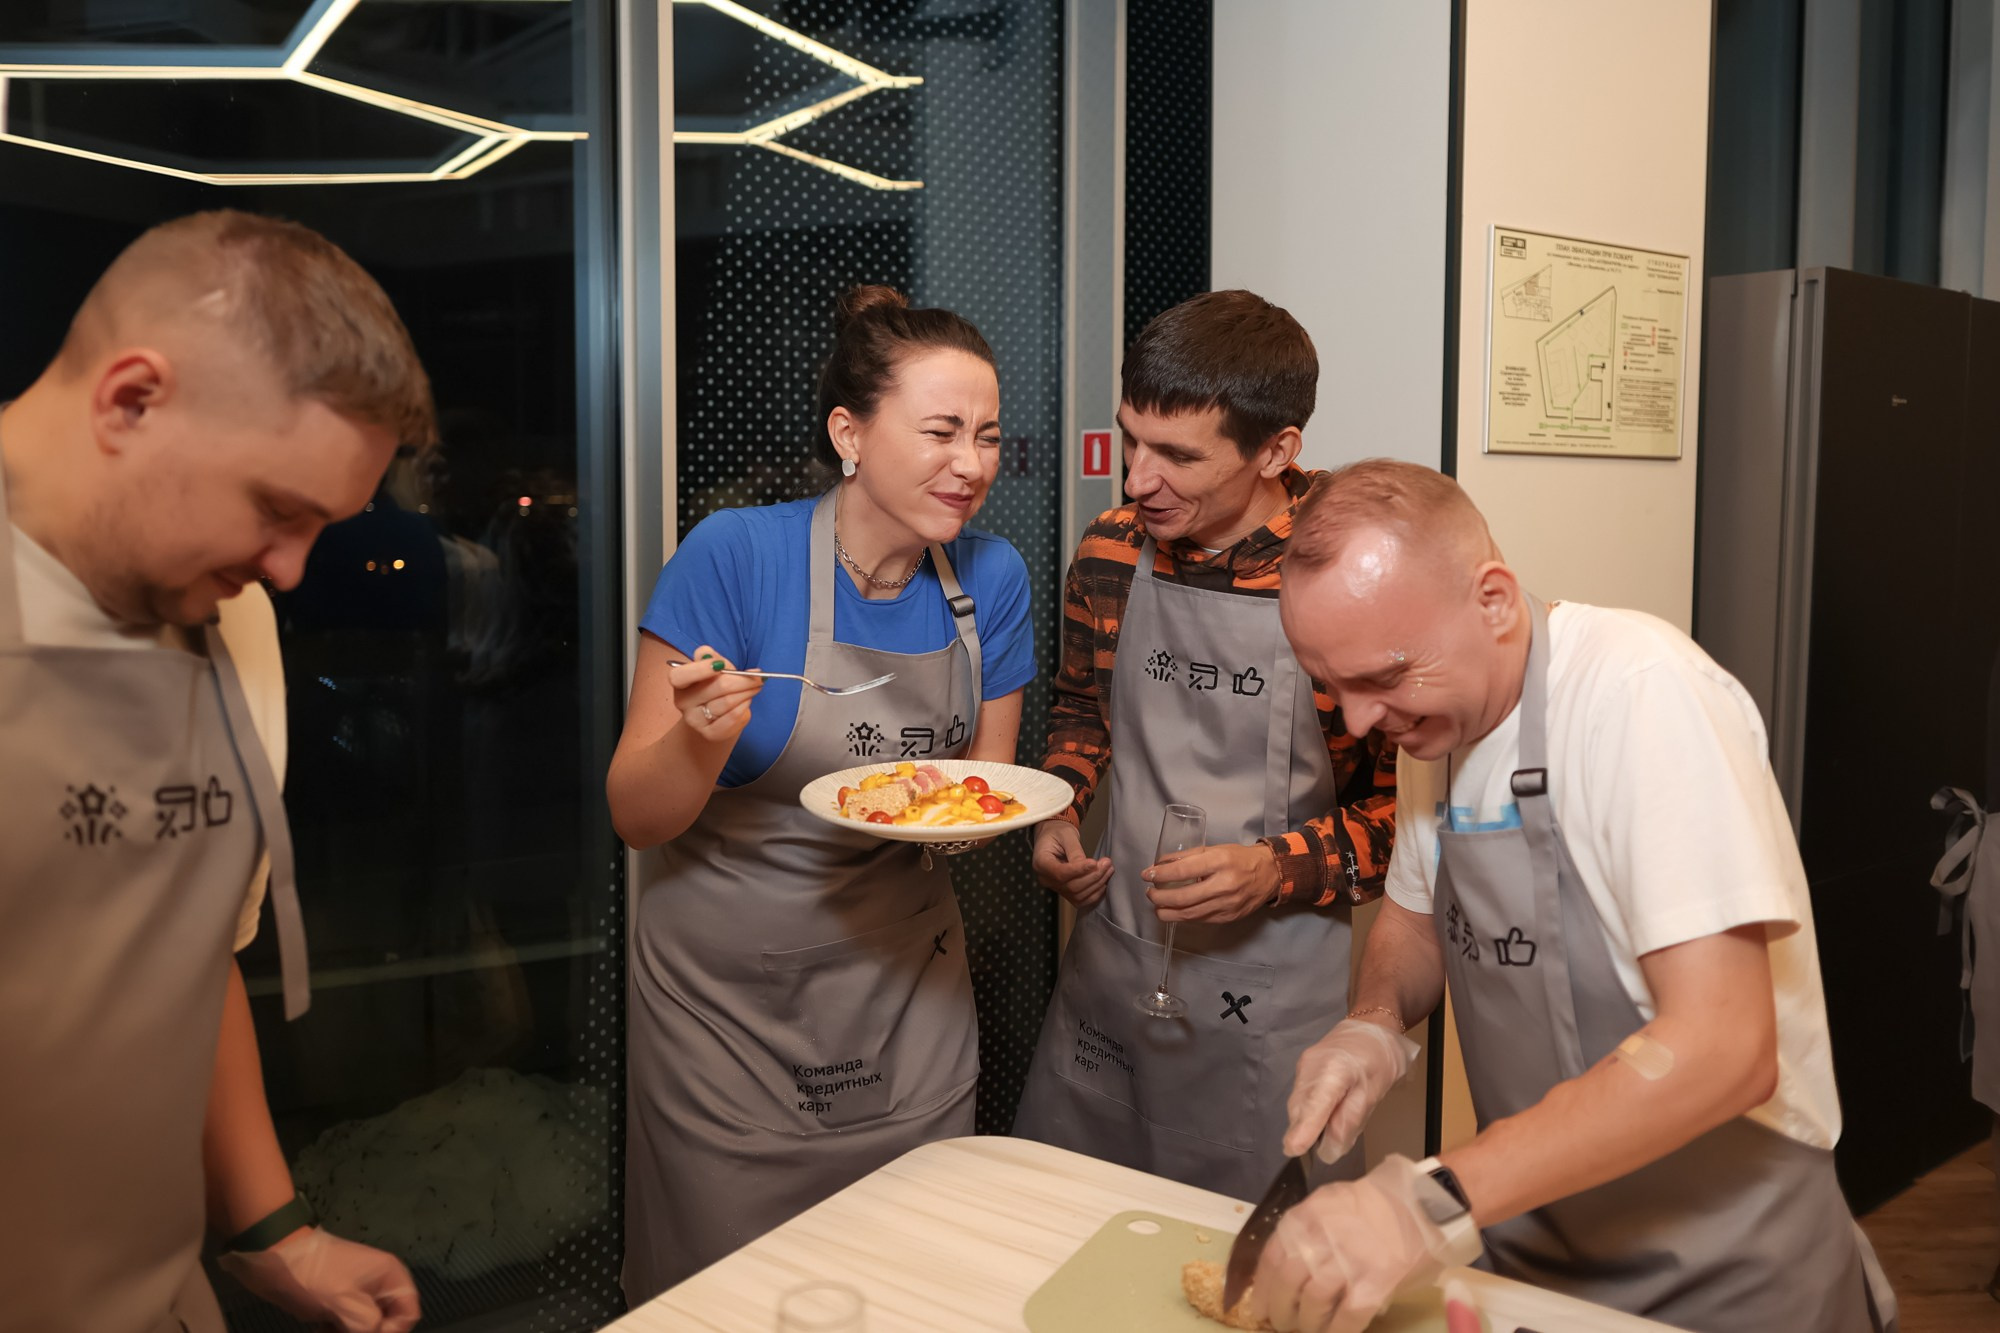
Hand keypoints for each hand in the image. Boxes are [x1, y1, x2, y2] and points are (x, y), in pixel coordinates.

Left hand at [220, 1227, 420, 1332]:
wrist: (276, 1256)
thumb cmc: (315, 1277)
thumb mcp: (345, 1304)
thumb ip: (369, 1326)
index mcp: (390, 1277)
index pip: (409, 1313)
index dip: (393, 1331)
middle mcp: (380, 1284)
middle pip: (389, 1321)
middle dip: (370, 1332)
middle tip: (342, 1332)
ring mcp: (359, 1293)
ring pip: (368, 1326)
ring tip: (329, 1331)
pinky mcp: (341, 1301)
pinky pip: (350, 1325)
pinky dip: (339, 1331)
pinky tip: (322, 1330)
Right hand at [669, 645, 761, 743]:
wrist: (713, 717)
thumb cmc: (713, 686)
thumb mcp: (712, 667)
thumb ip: (712, 657)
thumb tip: (717, 660)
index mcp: (680, 683)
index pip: (679, 676)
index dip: (700, 669)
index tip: (721, 664)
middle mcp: (683, 702)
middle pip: (717, 687)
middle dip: (743, 679)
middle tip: (759, 676)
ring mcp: (695, 720)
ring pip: (728, 702)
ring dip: (748, 692)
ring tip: (756, 687)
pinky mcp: (710, 733)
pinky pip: (733, 717)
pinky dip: (745, 707)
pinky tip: (747, 702)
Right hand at [1031, 820, 1112, 907]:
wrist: (1053, 837)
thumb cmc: (1058, 833)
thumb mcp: (1066, 835)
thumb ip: (1075, 851)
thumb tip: (1089, 866)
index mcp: (1041, 863)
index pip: (1060, 873)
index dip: (1078, 870)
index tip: (1094, 863)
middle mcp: (1046, 879)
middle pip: (1071, 887)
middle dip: (1092, 877)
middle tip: (1107, 863)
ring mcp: (1055, 888)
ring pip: (1078, 895)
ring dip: (1097, 885)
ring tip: (1108, 869)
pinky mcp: (1065, 892)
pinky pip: (1081, 900)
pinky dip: (1094, 894)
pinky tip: (1103, 882)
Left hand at [1143, 843, 1280, 923]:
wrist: (1270, 874)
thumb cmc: (1239, 858)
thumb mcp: (1214, 849)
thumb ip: (1187, 856)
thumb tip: (1160, 863)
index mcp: (1220, 862)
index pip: (1183, 871)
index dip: (1161, 874)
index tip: (1146, 875)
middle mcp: (1224, 885)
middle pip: (1183, 897)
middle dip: (1160, 897)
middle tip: (1150, 893)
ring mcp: (1227, 905)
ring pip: (1189, 914)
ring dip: (1167, 911)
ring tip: (1157, 905)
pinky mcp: (1228, 918)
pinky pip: (1200, 920)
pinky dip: (1183, 916)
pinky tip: (1175, 911)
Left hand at [1249, 1155, 1481, 1332]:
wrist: (1424, 1204)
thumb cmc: (1375, 1205)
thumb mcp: (1330, 1205)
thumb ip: (1306, 1232)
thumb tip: (1287, 1267)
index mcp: (1305, 1219)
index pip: (1270, 1259)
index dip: (1263, 1290)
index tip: (1259, 1308)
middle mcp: (1320, 1240)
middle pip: (1288, 1284)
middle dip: (1282, 1311)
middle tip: (1284, 1324)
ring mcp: (1347, 1262)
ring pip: (1314, 1304)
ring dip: (1308, 1324)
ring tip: (1309, 1330)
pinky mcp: (1375, 1283)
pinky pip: (1347, 1318)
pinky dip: (1338, 1332)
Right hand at [1281, 1018, 1419, 1161]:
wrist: (1371, 1025)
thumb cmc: (1379, 1059)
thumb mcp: (1374, 1094)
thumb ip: (1350, 1121)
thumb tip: (1329, 1150)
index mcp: (1333, 1071)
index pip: (1313, 1105)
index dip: (1303, 1130)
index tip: (1294, 1149)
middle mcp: (1310, 1068)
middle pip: (1300, 1109)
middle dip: (1306, 1132)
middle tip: (1323, 1147)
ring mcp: (1303, 1067)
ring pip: (1297, 1105)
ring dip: (1308, 1123)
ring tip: (1328, 1128)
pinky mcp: (1302, 1069)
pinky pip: (1300, 1097)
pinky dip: (1309, 1111)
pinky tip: (1324, 1114)